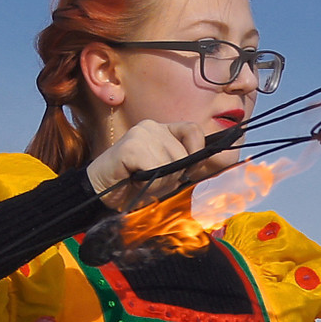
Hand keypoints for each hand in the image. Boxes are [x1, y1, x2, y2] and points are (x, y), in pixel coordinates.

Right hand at [86, 120, 209, 207]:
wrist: (99, 195)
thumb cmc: (134, 187)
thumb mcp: (169, 177)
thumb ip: (191, 168)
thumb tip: (221, 161)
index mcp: (164, 131)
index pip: (195, 131)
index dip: (199, 151)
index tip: (191, 170)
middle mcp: (153, 126)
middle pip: (186, 153)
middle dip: (175, 176)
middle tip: (153, 182)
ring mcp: (141, 133)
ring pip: (172, 162)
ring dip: (161, 182)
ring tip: (142, 182)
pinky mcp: (130, 145)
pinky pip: (156, 167)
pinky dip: (151, 182)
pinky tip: (134, 180)